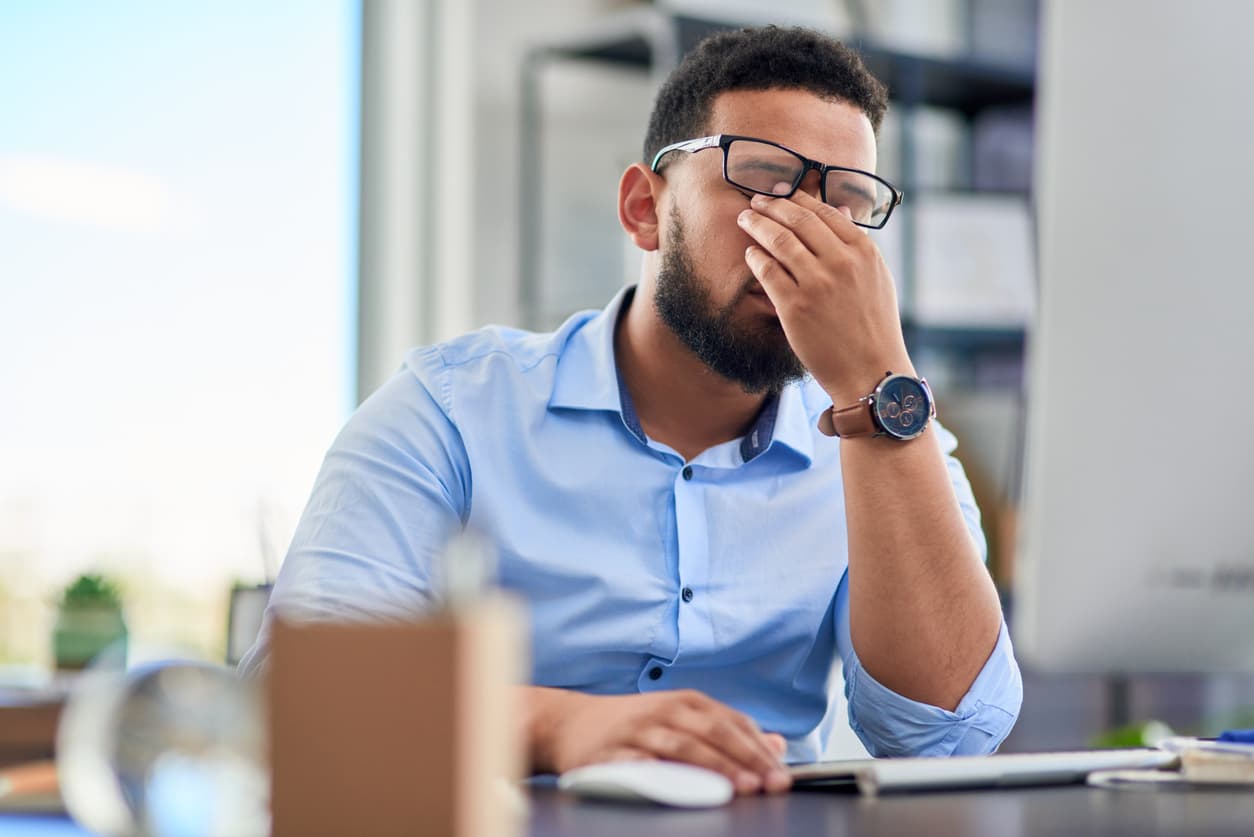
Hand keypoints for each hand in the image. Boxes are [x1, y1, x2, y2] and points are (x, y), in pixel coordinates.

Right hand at [534, 687, 791, 794]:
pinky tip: (680, 786)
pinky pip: (638, 764)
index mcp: (684, 702)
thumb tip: (775, 745)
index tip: (781, 773)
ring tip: (739, 788)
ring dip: (713, 767)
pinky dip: (661, 774)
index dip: (757, 748)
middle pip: (710, 732)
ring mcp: (635, 731)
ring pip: (680, 747)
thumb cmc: (634, 725)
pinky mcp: (609, 753)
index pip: (730, 722)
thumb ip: (727, 731)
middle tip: (768, 783)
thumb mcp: (681, 719)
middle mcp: (662, 711)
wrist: (568, 722)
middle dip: (743, 758)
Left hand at [736, 188, 913, 405]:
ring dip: (758, 225)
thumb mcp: (878, 279)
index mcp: (864, 252)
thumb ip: (858, 245)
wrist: (872, 371)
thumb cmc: (874, 327)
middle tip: (756, 201)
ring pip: (780, 241)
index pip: (824, 212)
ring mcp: (817, 284)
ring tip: (746, 219)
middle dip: (772, 205)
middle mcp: (841, 262)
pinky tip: (750, 253)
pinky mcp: (795, 306)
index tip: (781, 194)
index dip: (798, 199)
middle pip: (798, 220)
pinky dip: (756, 257)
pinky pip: (768, 271)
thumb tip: (841, 211)